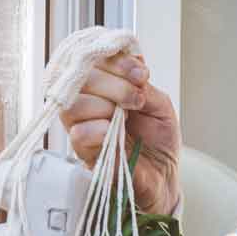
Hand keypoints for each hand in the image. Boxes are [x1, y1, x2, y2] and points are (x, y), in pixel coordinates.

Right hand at [59, 53, 181, 214]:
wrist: (165, 176)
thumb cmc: (159, 140)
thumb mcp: (160, 104)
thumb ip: (143, 84)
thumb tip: (131, 68)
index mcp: (104, 86)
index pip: (92, 60)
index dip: (114, 61)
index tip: (141, 73)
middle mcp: (89, 103)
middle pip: (78, 77)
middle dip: (112, 83)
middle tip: (136, 99)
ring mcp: (84, 127)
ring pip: (72, 104)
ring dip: (103, 104)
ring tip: (126, 116)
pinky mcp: (85, 153)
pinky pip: (76, 134)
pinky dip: (97, 128)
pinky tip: (114, 132)